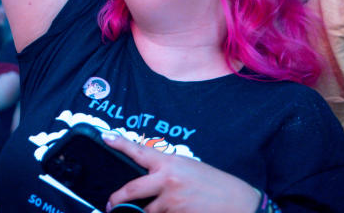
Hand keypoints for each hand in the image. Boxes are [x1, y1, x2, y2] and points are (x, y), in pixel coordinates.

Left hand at [102, 131, 260, 212]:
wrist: (238, 202)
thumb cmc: (214, 184)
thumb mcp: (189, 168)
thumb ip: (166, 172)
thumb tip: (148, 178)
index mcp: (170, 163)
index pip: (139, 151)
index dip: (119, 143)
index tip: (105, 137)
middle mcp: (167, 181)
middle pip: (131, 190)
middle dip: (117, 199)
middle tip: (110, 204)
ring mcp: (171, 202)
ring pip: (146, 211)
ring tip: (162, 209)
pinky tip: (176, 212)